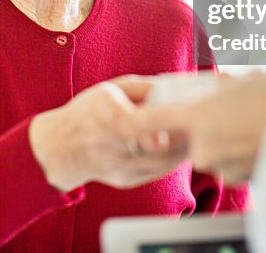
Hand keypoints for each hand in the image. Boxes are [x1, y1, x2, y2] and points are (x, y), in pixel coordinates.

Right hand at [29, 76, 185, 191]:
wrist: (63, 147)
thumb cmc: (90, 111)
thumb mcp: (112, 88)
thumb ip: (145, 88)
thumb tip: (179, 85)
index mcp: (103, 114)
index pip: (130, 124)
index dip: (156, 125)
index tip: (179, 117)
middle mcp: (108, 144)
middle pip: (155, 145)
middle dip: (183, 134)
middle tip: (203, 121)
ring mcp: (117, 166)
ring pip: (163, 161)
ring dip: (184, 147)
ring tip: (196, 132)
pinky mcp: (126, 180)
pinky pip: (159, 170)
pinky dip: (173, 158)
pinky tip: (180, 145)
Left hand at [134, 70, 265, 182]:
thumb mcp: (254, 79)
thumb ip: (230, 84)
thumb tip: (225, 83)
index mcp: (198, 116)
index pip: (151, 121)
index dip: (138, 119)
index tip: (129, 117)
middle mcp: (202, 145)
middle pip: (190, 135)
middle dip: (207, 125)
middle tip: (233, 111)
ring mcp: (220, 166)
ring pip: (213, 150)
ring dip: (227, 140)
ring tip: (255, 123)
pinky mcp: (239, 180)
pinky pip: (231, 164)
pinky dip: (242, 154)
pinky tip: (264, 140)